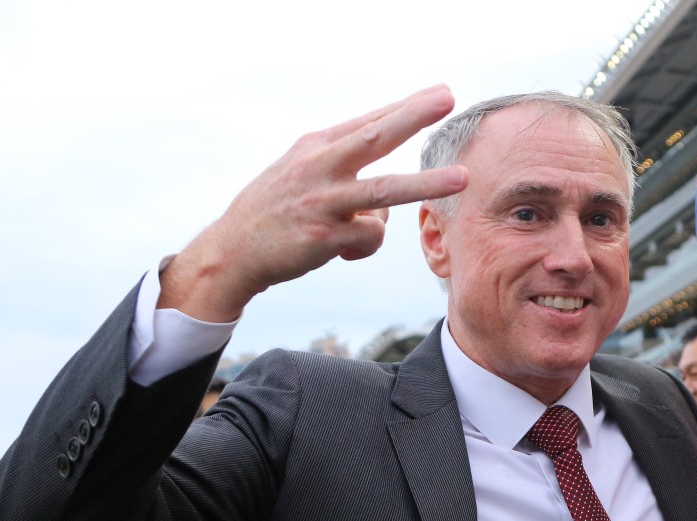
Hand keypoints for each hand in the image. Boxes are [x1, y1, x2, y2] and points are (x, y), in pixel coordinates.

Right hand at [161, 85, 468, 321]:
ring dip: (426, 184)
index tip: (440, 93)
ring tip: (463, 179)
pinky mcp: (325, 237)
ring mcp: (323, 202)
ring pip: (385, 191)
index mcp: (316, 146)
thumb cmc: (278, 208)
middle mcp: (319, 167)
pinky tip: (344, 249)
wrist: (234, 250)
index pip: (369, 122)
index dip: (406, 107)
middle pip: (375, 137)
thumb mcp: (301, 169)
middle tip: (447, 99)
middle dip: (413, 116)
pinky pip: (372, 237)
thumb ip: (340, 157)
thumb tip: (384, 156)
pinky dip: (366, 244)